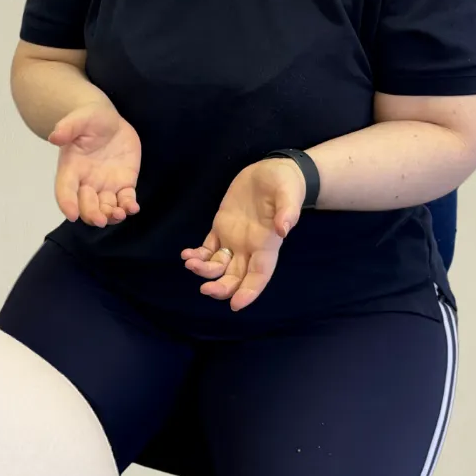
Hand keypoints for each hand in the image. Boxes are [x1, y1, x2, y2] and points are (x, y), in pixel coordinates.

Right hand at [50, 105, 141, 226]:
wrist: (109, 121)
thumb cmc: (90, 118)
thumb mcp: (79, 118)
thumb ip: (67, 127)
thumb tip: (54, 136)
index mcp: (72, 168)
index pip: (65, 190)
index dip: (67, 203)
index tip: (71, 215)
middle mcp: (87, 182)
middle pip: (86, 205)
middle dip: (92, 215)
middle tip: (100, 220)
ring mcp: (106, 185)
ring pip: (106, 208)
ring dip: (111, 215)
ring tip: (119, 214)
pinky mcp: (124, 184)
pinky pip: (126, 200)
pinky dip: (129, 206)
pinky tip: (133, 208)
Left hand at [180, 158, 305, 311]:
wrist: (272, 170)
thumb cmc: (285, 184)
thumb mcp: (288, 193)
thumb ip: (288, 211)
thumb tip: (284, 230)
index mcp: (267, 244)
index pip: (259, 275)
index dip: (249, 292)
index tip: (236, 305)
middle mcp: (250, 248)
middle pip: (236, 278)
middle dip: (221, 288)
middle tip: (205, 289)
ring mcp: (234, 239)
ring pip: (219, 266)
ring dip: (204, 271)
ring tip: (190, 263)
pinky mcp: (221, 227)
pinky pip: (208, 249)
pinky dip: (197, 256)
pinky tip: (186, 254)